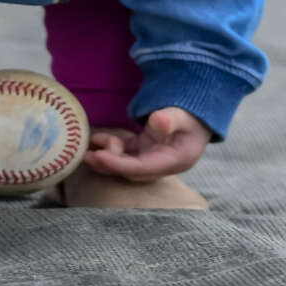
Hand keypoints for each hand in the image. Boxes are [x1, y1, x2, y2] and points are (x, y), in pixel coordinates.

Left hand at [81, 107, 211, 181]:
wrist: (200, 114)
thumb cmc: (193, 114)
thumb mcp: (183, 115)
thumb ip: (170, 119)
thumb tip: (157, 122)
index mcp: (175, 160)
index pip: (143, 168)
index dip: (119, 164)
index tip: (100, 156)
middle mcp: (164, 165)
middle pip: (132, 171)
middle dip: (108, 165)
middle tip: (85, 156)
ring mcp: (155, 158)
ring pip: (126, 164)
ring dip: (106, 159)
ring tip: (86, 151)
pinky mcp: (147, 150)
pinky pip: (126, 152)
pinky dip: (112, 147)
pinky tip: (97, 138)